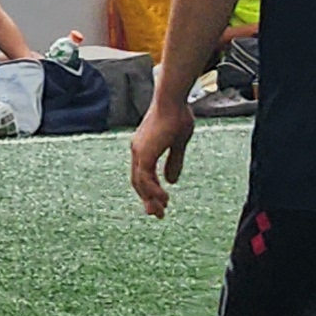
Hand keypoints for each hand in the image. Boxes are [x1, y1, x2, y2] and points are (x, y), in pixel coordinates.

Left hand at [127, 90, 195, 217]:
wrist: (173, 100)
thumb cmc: (178, 115)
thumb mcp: (178, 143)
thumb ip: (174, 162)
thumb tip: (171, 181)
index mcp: (144, 147)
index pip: (142, 174)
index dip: (150, 189)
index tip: (159, 203)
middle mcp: (138, 150)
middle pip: (138, 181)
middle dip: (148, 199)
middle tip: (157, 214)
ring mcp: (139, 151)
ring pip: (140, 183)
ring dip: (151, 199)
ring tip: (161, 211)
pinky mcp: (144, 152)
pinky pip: (145, 178)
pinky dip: (153, 191)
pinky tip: (165, 199)